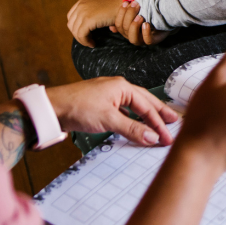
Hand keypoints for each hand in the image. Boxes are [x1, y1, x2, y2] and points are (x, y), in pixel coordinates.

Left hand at [47, 77, 178, 145]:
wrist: (51, 108)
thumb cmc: (77, 107)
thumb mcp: (108, 119)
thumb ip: (132, 129)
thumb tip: (152, 137)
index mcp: (123, 87)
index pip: (147, 107)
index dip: (159, 124)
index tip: (167, 138)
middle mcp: (118, 88)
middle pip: (145, 102)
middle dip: (159, 114)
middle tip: (174, 122)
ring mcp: (109, 96)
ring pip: (134, 107)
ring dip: (147, 116)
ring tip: (159, 124)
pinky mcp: (101, 105)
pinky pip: (124, 112)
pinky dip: (133, 119)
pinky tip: (136, 125)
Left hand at [67, 0, 123, 46]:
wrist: (127, 2)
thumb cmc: (120, 6)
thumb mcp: (104, 9)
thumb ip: (100, 17)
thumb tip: (109, 29)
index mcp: (82, 2)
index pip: (71, 17)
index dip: (76, 27)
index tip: (85, 33)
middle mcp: (80, 6)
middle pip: (71, 25)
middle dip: (78, 34)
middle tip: (87, 40)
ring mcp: (83, 12)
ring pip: (75, 31)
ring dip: (82, 39)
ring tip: (91, 43)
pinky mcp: (88, 20)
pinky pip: (81, 35)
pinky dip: (85, 41)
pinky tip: (93, 44)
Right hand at [111, 0, 173, 45]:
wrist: (166, 17)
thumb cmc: (150, 13)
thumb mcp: (139, 10)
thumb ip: (128, 11)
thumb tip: (115, 19)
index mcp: (127, 29)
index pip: (118, 24)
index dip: (120, 13)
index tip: (126, 2)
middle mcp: (133, 35)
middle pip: (125, 29)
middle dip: (129, 15)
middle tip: (136, 4)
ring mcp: (143, 40)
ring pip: (133, 39)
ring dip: (134, 26)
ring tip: (140, 16)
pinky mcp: (154, 40)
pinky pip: (148, 41)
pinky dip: (146, 33)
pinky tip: (146, 24)